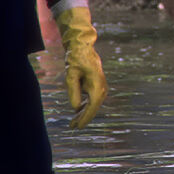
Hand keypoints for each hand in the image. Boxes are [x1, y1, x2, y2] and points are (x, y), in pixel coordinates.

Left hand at [53, 3, 107, 128]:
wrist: (83, 46)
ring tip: (73, 122)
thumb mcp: (71, 75)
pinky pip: (92, 99)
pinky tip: (77, 111)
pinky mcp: (97, 86)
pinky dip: (85, 106)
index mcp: (97, 86)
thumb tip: (76, 108)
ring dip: (84, 113)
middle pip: (93, 108)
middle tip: (72, 127)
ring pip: (93, 105)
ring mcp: (101, 87)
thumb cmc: (76, 59)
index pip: (92, 107)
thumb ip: (73, 92)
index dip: (84, 118)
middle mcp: (102, 88)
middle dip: (83, 118)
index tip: (77, 127)